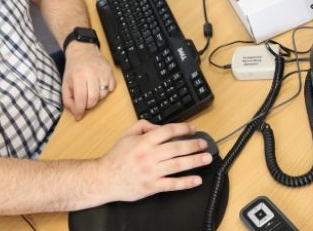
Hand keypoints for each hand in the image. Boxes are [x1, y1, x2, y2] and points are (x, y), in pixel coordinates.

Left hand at [62, 42, 114, 119]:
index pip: (81, 99)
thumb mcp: (65, 83)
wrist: (82, 50)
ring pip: (104, 95)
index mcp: (79, 76)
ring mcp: (103, 72)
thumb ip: (67, 99)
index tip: (79, 116)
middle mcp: (92, 73)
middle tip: (84, 102)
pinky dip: (106, 90)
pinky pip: (111, 88)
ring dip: (97, 97)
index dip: (80, 110)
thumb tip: (76, 112)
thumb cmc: (73, 68)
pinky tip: (99, 86)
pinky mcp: (110, 70)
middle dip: (89, 105)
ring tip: (91, 91)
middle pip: (94, 99)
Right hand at [97, 121, 212, 202]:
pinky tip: (196, 180)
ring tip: (207, 158)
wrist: (105, 178)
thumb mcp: (127, 134)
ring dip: (195, 161)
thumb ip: (143, 126)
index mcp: (144, 141)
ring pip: (178, 165)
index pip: (168, 131)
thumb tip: (159, 126)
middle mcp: (149, 156)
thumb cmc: (116, 157)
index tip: (193, 129)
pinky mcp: (152, 186)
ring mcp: (151, 172)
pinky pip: (172, 184)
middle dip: (194, 145)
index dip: (183, 129)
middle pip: (177, 148)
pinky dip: (186, 183)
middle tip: (204, 144)